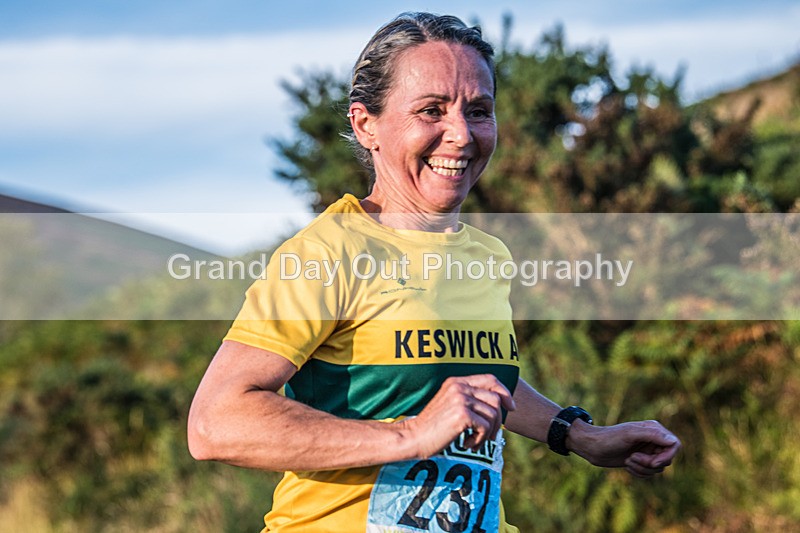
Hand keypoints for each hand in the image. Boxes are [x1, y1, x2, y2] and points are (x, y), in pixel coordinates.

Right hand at [399, 374, 515, 458]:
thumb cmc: (433, 427)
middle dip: (497, 421)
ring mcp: (460, 399)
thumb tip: (499, 405)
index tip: (511, 407)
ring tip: (475, 442)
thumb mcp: (450, 406)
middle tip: (488, 437)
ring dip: (488, 433)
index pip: (490, 379)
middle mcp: (459, 387)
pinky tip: (467, 444)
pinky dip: (480, 439)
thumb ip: (469, 400)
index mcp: (456, 382)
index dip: (505, 392)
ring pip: (493, 414)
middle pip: (496, 399)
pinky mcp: (461, 415)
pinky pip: (485, 427)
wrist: (413, 437)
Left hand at [567, 420, 680, 477]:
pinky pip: (650, 473)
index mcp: (654, 429)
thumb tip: (673, 441)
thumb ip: (652, 435)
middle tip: (632, 458)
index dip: (667, 456)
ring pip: (658, 469)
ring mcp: (647, 451)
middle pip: (667, 459)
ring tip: (627, 461)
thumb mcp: (629, 435)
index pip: (675, 445)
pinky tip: (626, 465)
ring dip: (642, 469)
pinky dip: (639, 473)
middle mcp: (653, 439)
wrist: (592, 447)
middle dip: (650, 463)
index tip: (653, 462)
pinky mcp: (641, 461)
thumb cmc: (609, 438)